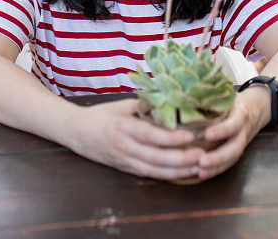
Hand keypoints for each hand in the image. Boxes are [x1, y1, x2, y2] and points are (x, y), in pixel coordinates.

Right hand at [69, 97, 204, 180]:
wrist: (76, 132)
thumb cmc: (100, 114)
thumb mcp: (120, 104)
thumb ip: (143, 105)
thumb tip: (168, 101)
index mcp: (122, 127)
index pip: (149, 135)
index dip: (170, 137)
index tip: (190, 135)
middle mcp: (124, 147)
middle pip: (155, 157)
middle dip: (180, 158)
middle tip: (201, 154)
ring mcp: (125, 160)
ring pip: (154, 171)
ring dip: (178, 171)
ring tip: (198, 167)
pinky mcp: (126, 169)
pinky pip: (149, 175)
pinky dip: (167, 176)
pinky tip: (183, 174)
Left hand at [195, 90, 266, 180]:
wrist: (256, 107)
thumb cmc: (234, 99)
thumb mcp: (227, 93)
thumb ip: (212, 95)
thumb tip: (185, 94)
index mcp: (240, 114)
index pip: (234, 123)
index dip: (223, 130)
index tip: (207, 134)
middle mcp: (242, 131)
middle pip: (235, 148)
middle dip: (219, 157)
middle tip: (201, 161)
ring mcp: (241, 142)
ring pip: (232, 159)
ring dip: (216, 167)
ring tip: (199, 172)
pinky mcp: (236, 151)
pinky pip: (229, 163)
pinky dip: (216, 170)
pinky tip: (201, 174)